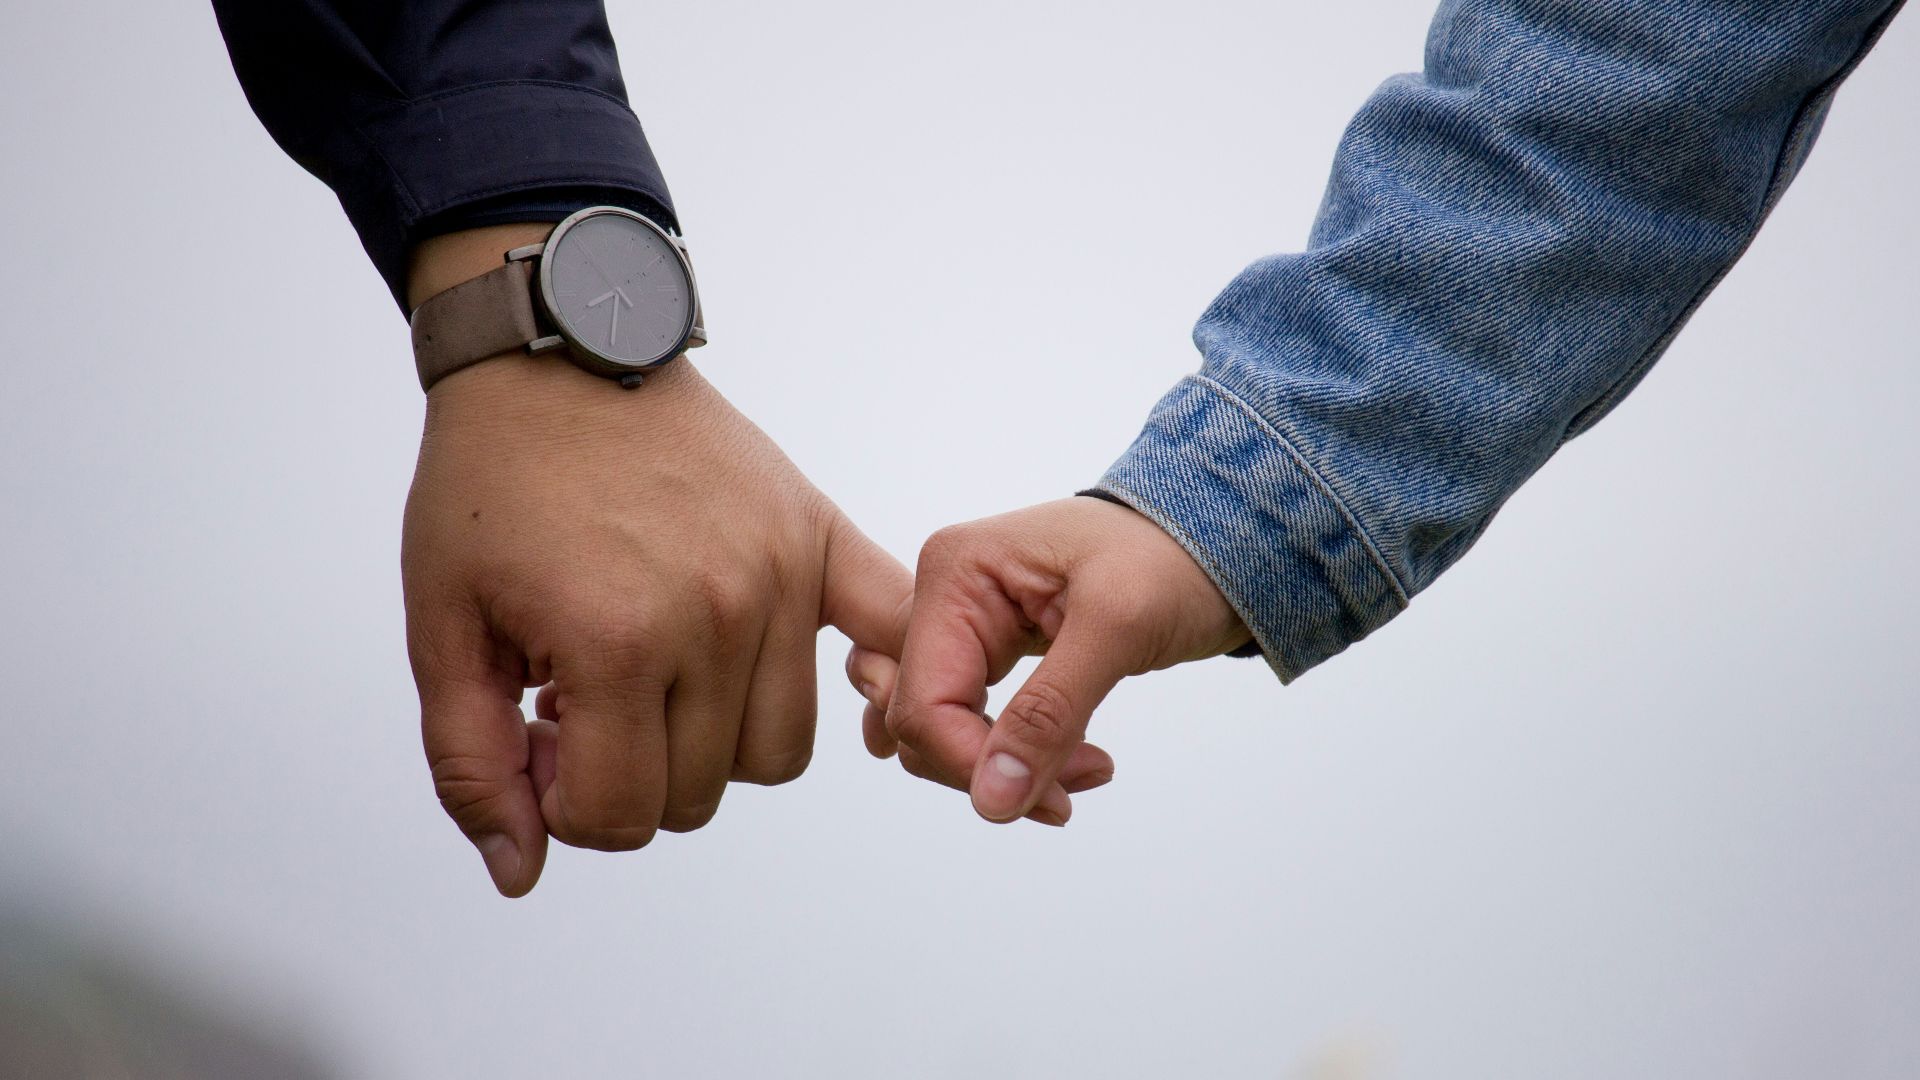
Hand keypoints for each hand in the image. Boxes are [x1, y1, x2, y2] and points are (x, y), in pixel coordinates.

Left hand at [403, 229, 910, 895]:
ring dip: (715, 743)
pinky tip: (788, 667)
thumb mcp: (443, 630)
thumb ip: (473, 766)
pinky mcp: (818, 534)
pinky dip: (870, 672)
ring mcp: (781, 575)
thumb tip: (524, 872)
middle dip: (631, 775)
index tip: (540, 737)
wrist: (556, 356)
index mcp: (618, 641)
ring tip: (658, 673)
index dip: (565, 803)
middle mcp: (718, 615)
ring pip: (777, 752)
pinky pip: (884, 632)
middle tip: (587, 700)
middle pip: (700, 795)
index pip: (622, 816)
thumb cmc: (490, 487)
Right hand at [858, 497, 1248, 824]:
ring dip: (1007, 769)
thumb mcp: (1118, 628)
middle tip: (1081, 782)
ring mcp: (963, 625)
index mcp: (955, 573)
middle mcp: (944, 596)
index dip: (974, 765)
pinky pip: (971, 724)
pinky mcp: (988, 651)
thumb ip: (1048, 713)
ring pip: (942, 733)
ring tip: (1088, 767)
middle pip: (922, 724)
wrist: (1213, 544)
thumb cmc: (1171, 559)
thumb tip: (991, 799)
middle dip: (996, 768)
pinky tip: (1068, 757)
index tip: (1055, 799)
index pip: (923, 703)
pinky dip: (1013, 755)